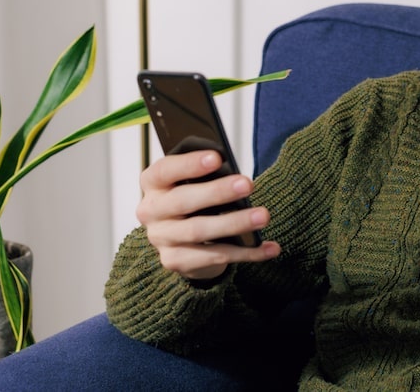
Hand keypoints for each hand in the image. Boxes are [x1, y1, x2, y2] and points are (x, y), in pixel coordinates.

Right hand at [136, 149, 280, 280]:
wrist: (182, 239)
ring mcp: (161, 238)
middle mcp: (151, 211)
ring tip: (263, 216)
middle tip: (248, 184)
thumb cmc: (193, 198)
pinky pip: (214, 256)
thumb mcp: (192, 182)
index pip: (165, 171)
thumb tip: (233, 171)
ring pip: (199, 231)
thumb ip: (205, 174)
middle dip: (217, 192)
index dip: (189, 164)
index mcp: (152, 183)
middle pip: (183, 201)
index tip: (217, 158)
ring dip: (235, 223)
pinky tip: (269, 248)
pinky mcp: (175, 261)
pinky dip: (246, 252)